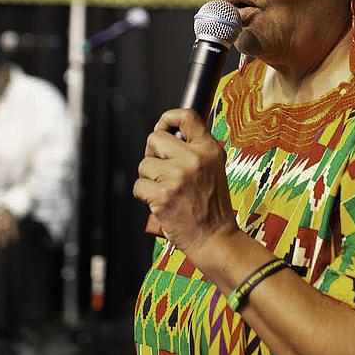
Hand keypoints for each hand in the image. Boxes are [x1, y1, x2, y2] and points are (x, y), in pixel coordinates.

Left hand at [133, 108, 238, 260]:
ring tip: (167, 190)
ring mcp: (177, 176)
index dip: (168, 118)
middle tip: (162, 169)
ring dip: (150, 178)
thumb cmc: (213, 207)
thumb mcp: (214, 169)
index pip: (186, 116)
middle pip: (155, 138)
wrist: (215, 238)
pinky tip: (161, 202)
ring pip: (144, 164)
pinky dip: (145, 195)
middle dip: (153, 153)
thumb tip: (168, 134)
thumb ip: (196, 150)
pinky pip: (139, 185)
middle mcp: (194, 159)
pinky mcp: (162, 195)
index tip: (163, 127)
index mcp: (209, 150)